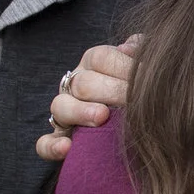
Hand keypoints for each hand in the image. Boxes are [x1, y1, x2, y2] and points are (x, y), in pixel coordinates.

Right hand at [36, 38, 138, 160]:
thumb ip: (141, 52)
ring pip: (60, 107)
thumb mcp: (142, 66)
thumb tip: (132, 45)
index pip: (101, 58)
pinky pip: (45, 143)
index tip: (148, 76)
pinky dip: (52, 146)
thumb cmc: (141, 86)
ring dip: (80, 111)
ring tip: (101, 117)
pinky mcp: (61, 140)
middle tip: (133, 100)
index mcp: (94, 63)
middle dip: (110, 91)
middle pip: (83, 82)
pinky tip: (66, 147)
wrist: (136, 124)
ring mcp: (65, 112)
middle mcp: (75, 84)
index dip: (123, 66)